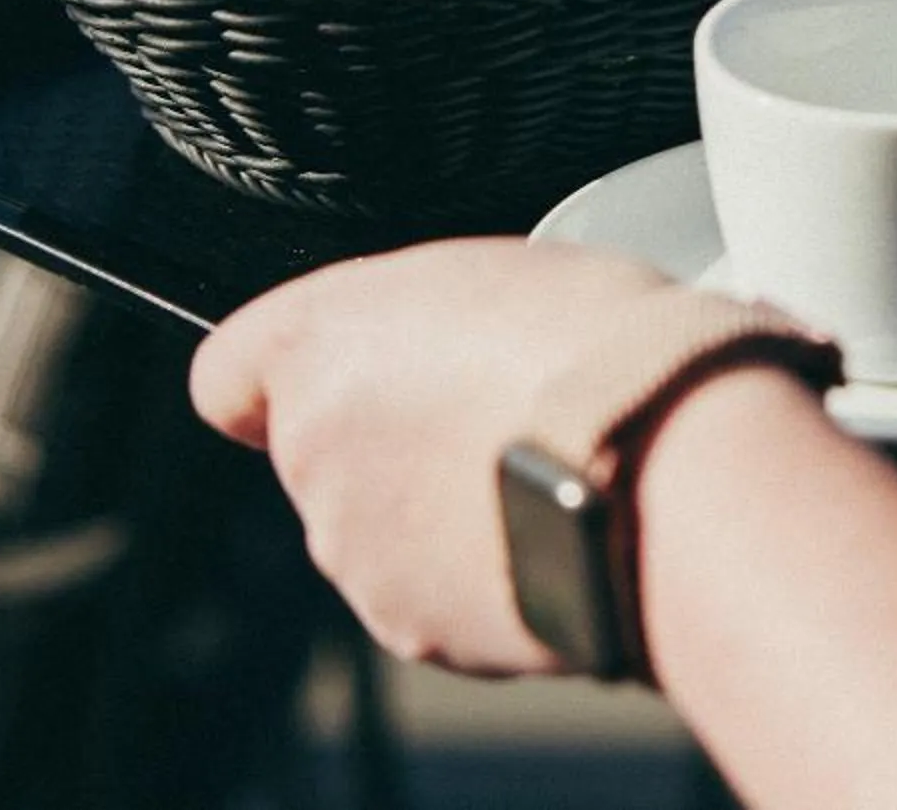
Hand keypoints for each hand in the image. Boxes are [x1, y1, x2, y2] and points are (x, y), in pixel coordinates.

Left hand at [191, 235, 684, 673]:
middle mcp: (312, 452)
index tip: (345, 372)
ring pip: (379, 527)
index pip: (229, 374)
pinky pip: (432, 594)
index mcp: (317, 344)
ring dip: (439, 508)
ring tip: (547, 472)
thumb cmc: (600, 348)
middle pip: (323, 450)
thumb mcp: (505, 268)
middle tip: (502, 410)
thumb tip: (432, 350)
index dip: (285, 374)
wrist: (667, 477)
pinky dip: (481, 571)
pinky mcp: (411, 628)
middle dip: (396, 438)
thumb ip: (422, 316)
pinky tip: (555, 532)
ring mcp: (357, 552)